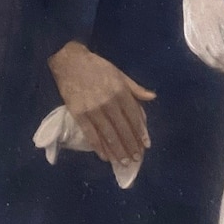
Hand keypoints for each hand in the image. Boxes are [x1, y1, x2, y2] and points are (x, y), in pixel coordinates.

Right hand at [47, 42, 153, 164]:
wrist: (70, 62)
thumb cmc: (98, 67)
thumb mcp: (120, 74)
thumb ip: (136, 88)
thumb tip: (153, 97)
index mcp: (121, 91)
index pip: (134, 117)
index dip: (140, 132)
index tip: (146, 145)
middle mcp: (109, 102)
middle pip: (123, 129)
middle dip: (131, 145)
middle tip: (136, 159)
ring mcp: (93, 110)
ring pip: (108, 135)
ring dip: (117, 150)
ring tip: (124, 162)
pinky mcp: (78, 114)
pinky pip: (91, 134)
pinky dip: (99, 147)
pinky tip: (105, 156)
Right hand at [183, 0, 223, 80]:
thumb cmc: (215, 5)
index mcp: (208, 34)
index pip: (223, 56)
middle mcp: (198, 41)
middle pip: (216, 62)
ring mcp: (192, 42)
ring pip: (209, 61)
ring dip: (223, 65)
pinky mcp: (190, 42)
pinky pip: (204, 56)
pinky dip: (215, 59)